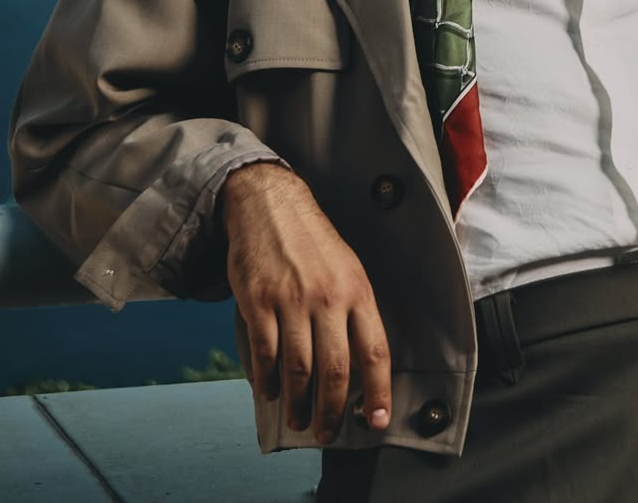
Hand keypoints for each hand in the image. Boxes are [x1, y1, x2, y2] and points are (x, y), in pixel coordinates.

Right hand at [221, 161, 391, 443]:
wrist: (270, 204)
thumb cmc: (313, 242)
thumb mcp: (348, 268)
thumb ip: (355, 311)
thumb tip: (360, 365)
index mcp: (357, 290)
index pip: (375, 350)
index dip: (378, 390)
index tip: (376, 420)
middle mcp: (328, 297)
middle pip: (336, 370)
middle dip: (332, 411)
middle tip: (328, 433)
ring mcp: (291, 299)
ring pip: (299, 369)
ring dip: (299, 404)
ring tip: (299, 420)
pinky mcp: (258, 301)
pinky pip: (265, 354)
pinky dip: (267, 381)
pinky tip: (269, 392)